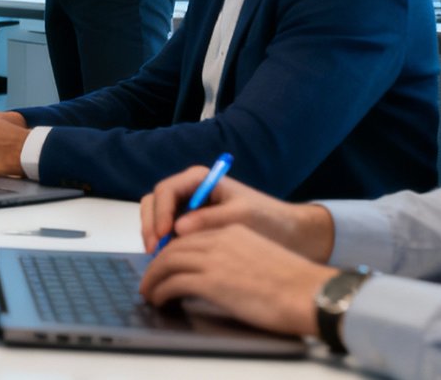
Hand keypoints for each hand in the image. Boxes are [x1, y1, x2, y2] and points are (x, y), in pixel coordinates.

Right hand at [139, 166, 333, 259]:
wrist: (290, 234)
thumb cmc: (268, 219)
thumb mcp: (241, 217)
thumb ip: (209, 219)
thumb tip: (177, 229)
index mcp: (199, 179)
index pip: (166, 191)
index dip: (159, 213)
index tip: (163, 236)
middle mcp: (190, 191)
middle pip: (155, 202)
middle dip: (150, 225)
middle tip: (154, 251)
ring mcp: (188, 208)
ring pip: (157, 217)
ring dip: (153, 236)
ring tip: (159, 259)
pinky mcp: (191, 226)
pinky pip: (167, 232)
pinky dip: (164, 244)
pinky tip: (170, 261)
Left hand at [140, 224, 333, 336]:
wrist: (309, 293)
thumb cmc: (293, 283)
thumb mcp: (259, 257)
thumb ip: (236, 256)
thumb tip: (221, 274)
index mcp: (232, 231)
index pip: (190, 235)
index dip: (172, 250)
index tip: (165, 264)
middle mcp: (219, 240)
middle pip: (173, 246)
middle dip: (156, 263)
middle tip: (149, 279)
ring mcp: (213, 259)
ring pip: (166, 262)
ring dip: (152, 278)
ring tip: (148, 292)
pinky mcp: (210, 281)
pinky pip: (172, 282)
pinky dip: (159, 291)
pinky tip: (159, 300)